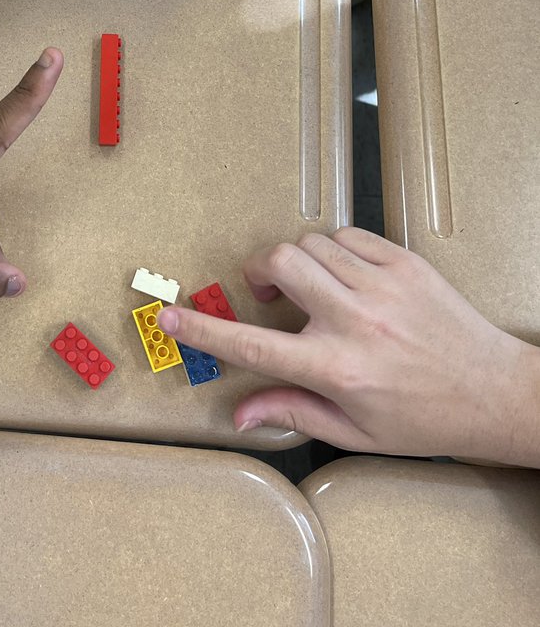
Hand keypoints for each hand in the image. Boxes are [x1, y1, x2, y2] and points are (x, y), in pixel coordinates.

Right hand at [158, 229, 539, 463]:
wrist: (495, 392)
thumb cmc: (427, 418)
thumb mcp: (355, 431)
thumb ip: (293, 411)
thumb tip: (241, 412)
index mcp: (337, 369)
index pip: (253, 345)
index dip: (203, 330)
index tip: (171, 318)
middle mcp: (356, 321)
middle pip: (281, 261)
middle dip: (260, 267)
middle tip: (267, 288)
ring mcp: (382, 286)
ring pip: (312, 244)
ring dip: (299, 261)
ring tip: (315, 288)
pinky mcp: (404, 263)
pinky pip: (348, 235)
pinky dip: (334, 250)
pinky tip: (346, 277)